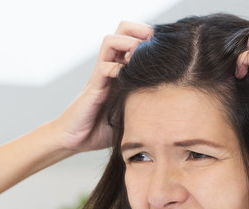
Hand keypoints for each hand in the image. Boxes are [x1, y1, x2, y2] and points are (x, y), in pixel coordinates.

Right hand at [52, 21, 152, 152]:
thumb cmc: (102, 128)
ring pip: (110, 41)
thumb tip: (173, 107)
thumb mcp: (130, 113)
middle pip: (121, 31)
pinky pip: (104, 68)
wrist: (75, 139)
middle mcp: (110, 67)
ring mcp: (100, 75)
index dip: (149, 37)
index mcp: (121, 70)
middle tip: (154, 39)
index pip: (133, 39)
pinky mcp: (93, 88)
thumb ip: (145, 103)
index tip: (165, 44)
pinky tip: (127, 78)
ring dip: (127, 42)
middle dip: (139, 29)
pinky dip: (118, 68)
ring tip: (140, 54)